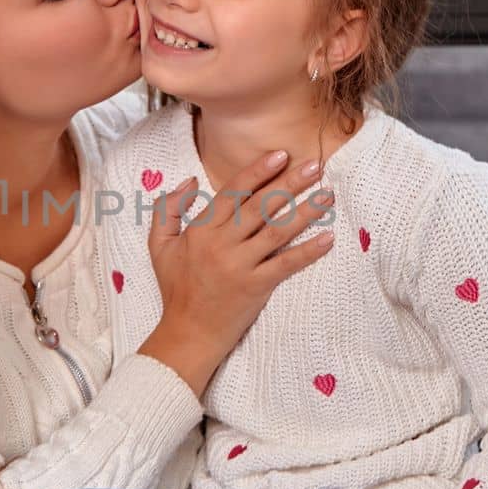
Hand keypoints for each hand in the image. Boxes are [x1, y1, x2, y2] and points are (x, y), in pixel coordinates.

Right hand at [139, 152, 334, 396]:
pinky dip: (308, 252)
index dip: (257, 172)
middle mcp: (221, 245)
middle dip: (289, 183)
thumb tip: (187, 181)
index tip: (280, 155)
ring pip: (277, 232)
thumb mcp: (159, 245)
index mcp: (200, 231)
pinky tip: (328, 238)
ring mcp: (240, 266)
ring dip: (305, 211)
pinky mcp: (256, 288)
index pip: (232, 193)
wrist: (187, 333)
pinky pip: (286, 265)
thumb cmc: (176, 288)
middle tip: (314, 165)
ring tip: (327, 195)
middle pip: (260, 206)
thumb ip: (167, 209)